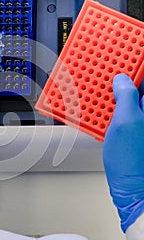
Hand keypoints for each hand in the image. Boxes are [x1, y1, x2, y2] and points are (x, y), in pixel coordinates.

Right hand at [103, 73, 143, 231]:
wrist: (132, 188)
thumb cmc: (133, 161)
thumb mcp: (126, 122)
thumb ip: (126, 96)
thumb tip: (121, 80)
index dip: (135, 60)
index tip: (123, 51)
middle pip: (137, 85)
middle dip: (122, 75)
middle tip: (106, 67)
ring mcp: (141, 122)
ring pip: (128, 97)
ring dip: (113, 91)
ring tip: (100, 85)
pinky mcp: (133, 130)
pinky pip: (122, 111)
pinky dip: (111, 106)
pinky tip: (101, 106)